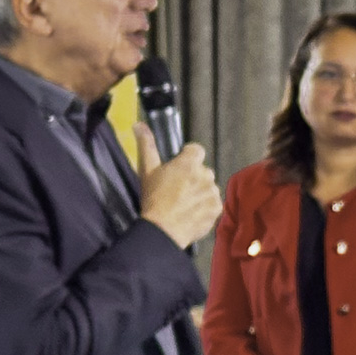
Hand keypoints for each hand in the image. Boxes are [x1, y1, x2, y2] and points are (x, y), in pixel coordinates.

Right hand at [135, 123, 222, 247]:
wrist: (163, 230)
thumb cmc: (153, 199)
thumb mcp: (147, 171)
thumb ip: (147, 145)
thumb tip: (138, 124)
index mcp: (189, 163)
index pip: (197, 150)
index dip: (188, 156)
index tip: (179, 166)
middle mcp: (205, 175)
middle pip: (203, 170)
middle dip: (194, 176)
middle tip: (178, 189)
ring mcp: (213, 192)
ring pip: (208, 186)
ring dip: (200, 191)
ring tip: (184, 203)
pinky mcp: (217, 208)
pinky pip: (213, 202)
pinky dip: (205, 206)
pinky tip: (192, 212)